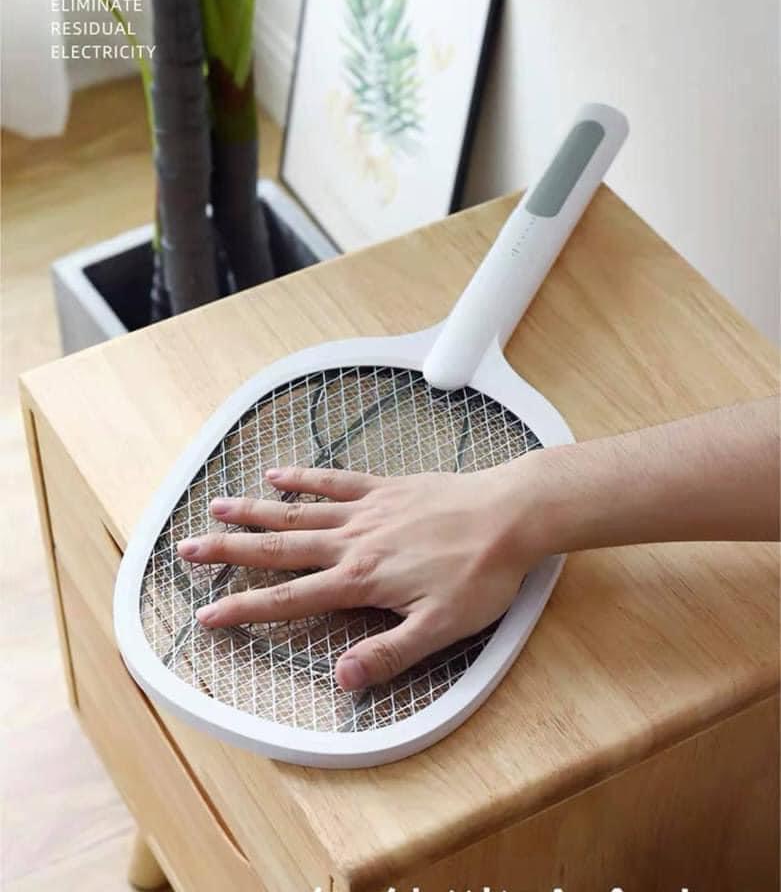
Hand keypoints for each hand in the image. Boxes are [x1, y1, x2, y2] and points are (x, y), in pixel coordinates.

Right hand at [177, 460, 544, 691]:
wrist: (510, 515)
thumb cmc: (480, 574)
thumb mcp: (441, 627)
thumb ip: (388, 653)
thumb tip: (340, 679)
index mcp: (360, 580)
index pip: (289, 598)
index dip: (244, 610)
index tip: (206, 616)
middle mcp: (352, 541)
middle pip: (278, 548)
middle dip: (229, 552)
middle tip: (187, 549)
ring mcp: (366, 510)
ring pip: (297, 512)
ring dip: (254, 512)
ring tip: (215, 508)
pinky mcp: (384, 488)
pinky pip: (334, 480)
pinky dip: (303, 478)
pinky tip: (278, 475)